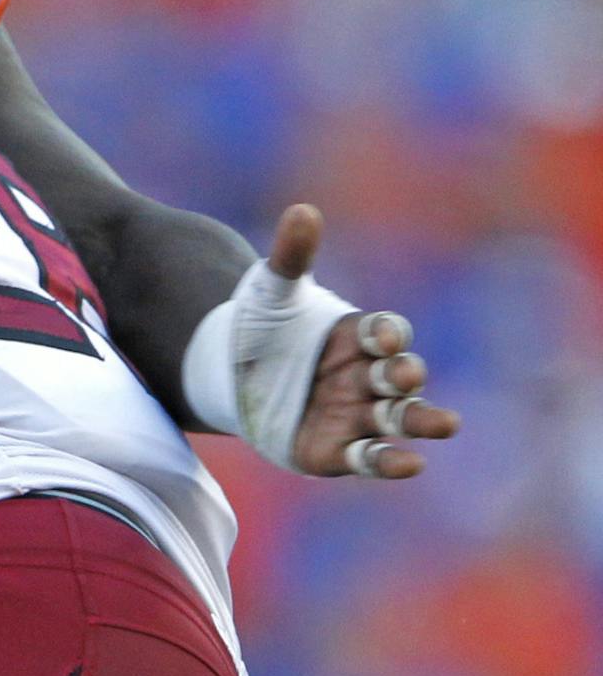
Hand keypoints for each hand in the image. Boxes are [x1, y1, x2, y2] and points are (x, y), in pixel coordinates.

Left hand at [273, 205, 461, 478]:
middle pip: (401, 377)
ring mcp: (358, 414)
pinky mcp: (338, 450)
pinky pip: (370, 458)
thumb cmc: (262, 327)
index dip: (386, 334)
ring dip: (420, 421)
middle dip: (406, 377)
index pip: (386, 332)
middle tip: (405, 375)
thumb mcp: (270, 291)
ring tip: (444, 424)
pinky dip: (390, 462)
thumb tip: (301, 212)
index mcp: (361, 336)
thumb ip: (291, 257)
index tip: (379, 336)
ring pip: (399, 419)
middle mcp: (369, 376)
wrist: (232, 374)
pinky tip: (410, 464)